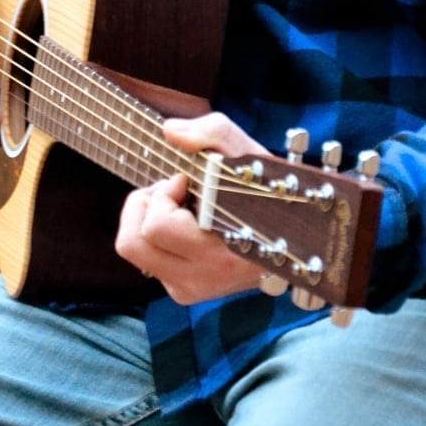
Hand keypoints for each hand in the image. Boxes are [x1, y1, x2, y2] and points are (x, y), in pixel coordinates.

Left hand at [115, 112, 267, 304]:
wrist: (293, 236)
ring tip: (174, 207)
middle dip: (143, 207)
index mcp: (221, 249)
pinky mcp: (184, 293)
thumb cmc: (264, 190)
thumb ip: (211, 132)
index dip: (163, 193)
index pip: (158, 226)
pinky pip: (148, 262)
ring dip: (146, 221)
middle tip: (170, 192)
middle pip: (132, 243)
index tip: (185, 179)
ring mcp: (192, 289)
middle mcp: (204, 277)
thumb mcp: (245, 151)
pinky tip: (183, 227)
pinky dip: (156, 238)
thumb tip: (170, 132)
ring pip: (135, 252)